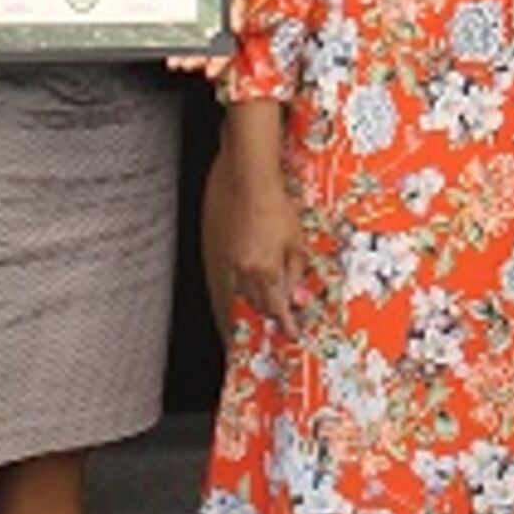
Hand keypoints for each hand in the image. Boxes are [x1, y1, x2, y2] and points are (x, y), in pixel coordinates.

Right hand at [208, 145, 301, 316]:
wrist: (247, 180)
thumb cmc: (275, 205)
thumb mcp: (296, 241)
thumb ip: (296, 273)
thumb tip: (298, 298)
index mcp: (265, 270)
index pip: (277, 307)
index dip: (286, 323)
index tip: (292, 332)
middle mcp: (242, 271)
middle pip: (256, 304)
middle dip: (268, 315)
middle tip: (278, 321)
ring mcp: (225, 262)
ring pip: (238, 295)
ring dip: (251, 304)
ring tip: (259, 310)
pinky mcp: (214, 252)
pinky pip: (225, 280)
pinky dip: (234, 290)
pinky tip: (240, 290)